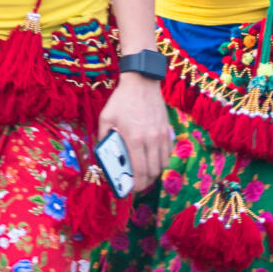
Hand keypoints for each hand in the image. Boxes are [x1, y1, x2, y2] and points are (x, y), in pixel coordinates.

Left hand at [97, 74, 170, 192]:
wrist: (142, 82)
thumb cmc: (121, 100)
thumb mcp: (106, 118)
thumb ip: (104, 137)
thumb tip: (104, 154)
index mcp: (134, 139)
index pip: (140, 170)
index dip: (137, 184)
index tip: (131, 189)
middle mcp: (151, 140)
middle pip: (153, 171)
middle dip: (146, 182)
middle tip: (137, 183)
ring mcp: (162, 135)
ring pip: (163, 164)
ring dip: (155, 172)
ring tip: (145, 173)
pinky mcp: (168, 130)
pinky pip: (169, 152)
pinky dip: (162, 160)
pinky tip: (154, 159)